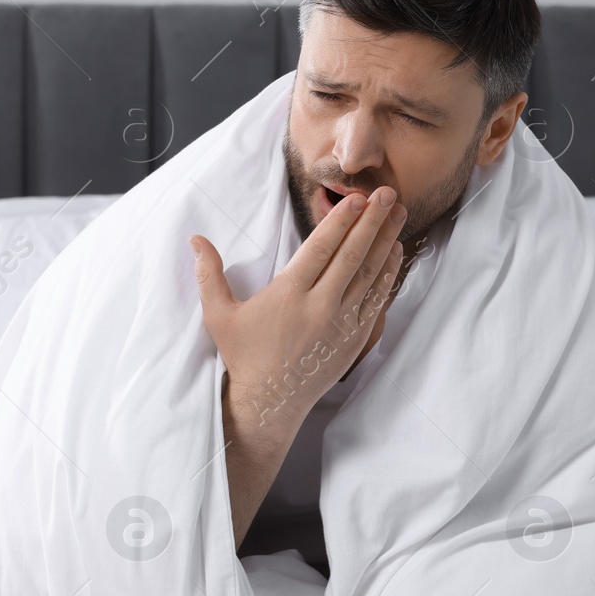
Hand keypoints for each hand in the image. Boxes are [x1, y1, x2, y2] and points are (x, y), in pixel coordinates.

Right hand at [192, 187, 406, 432]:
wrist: (270, 402)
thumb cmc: (243, 356)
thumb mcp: (218, 315)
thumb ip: (209, 274)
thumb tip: (195, 239)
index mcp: (288, 295)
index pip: (321, 249)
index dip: (341, 221)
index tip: (357, 198)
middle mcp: (320, 306)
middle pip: (352, 255)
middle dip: (372, 221)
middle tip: (389, 193)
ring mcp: (341, 323)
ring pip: (370, 275)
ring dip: (386, 241)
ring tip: (399, 214)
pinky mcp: (355, 338)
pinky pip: (377, 300)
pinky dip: (389, 274)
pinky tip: (395, 253)